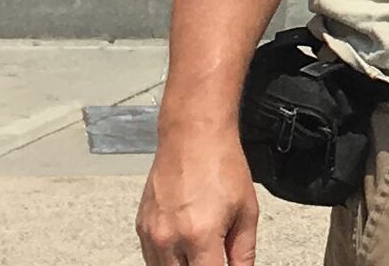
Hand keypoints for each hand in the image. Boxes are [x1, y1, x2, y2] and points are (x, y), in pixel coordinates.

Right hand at [137, 127, 261, 265]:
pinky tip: (184, 248)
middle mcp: (169, 238)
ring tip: (201, 252)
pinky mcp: (141, 227)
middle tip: (213, 257)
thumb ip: (243, 251)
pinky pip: (151, 259)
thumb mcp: (246, 211)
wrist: (193, 135)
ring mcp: (151, 234)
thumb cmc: (221, 165)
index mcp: (199, 235)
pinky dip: (168, 260)